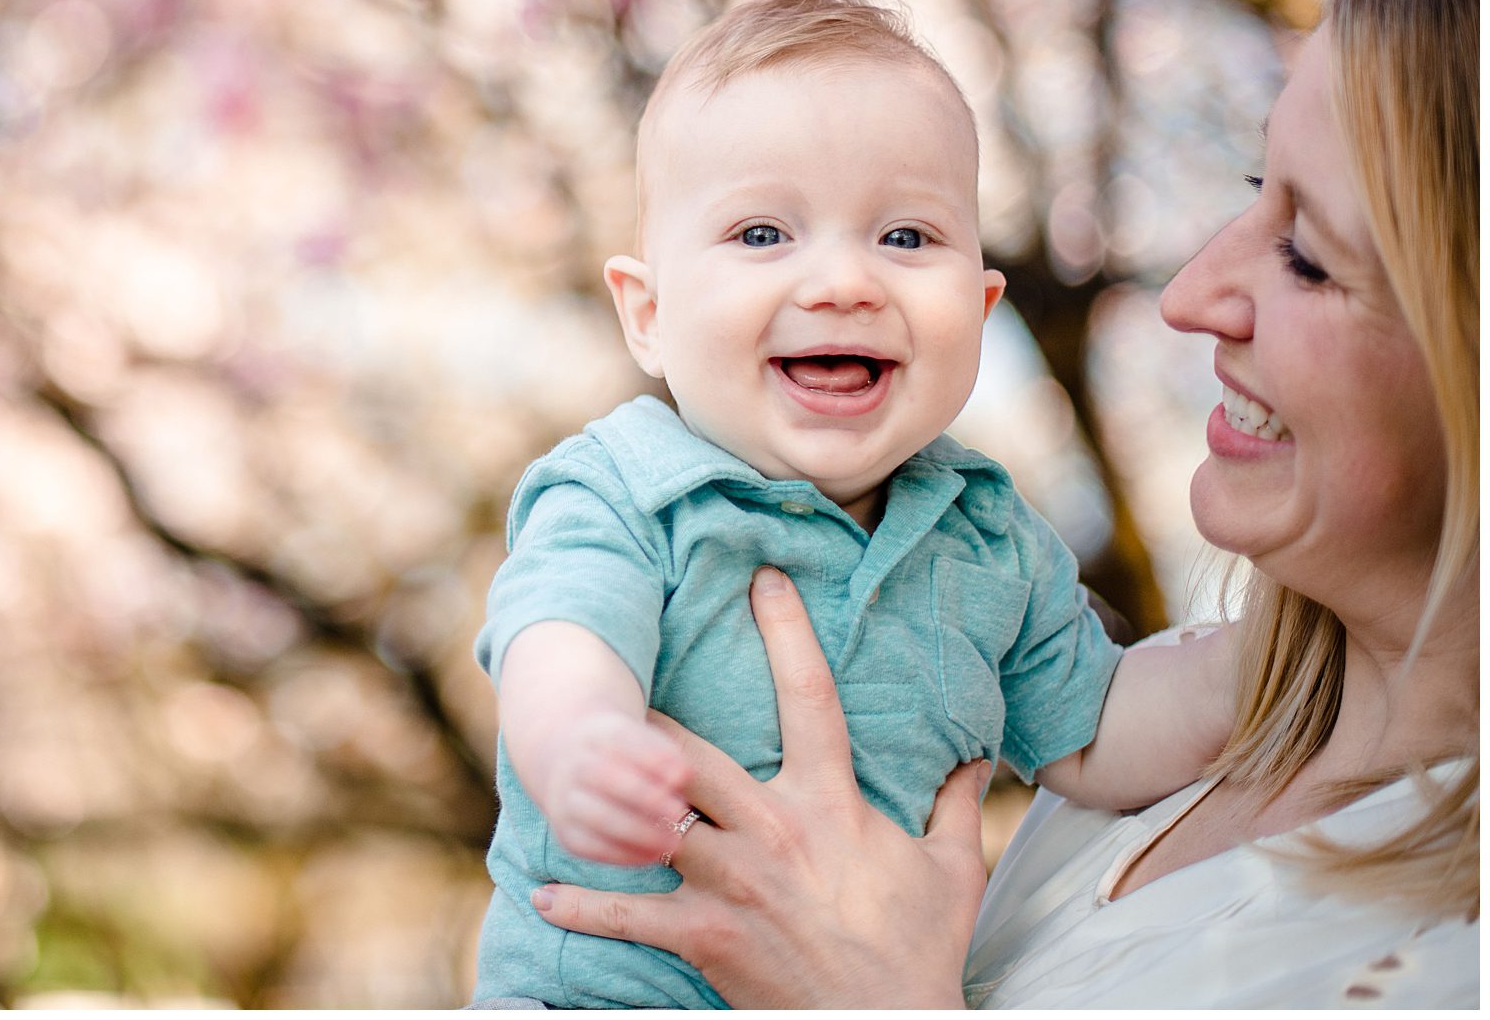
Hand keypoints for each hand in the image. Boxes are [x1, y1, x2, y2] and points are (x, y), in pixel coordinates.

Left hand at [530, 567, 991, 1007]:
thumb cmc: (919, 949)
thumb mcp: (952, 869)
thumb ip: (955, 805)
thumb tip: (980, 757)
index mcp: (830, 803)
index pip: (810, 697)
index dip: (786, 631)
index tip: (763, 579)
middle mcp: (774, 831)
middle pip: (691, 753)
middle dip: (647, 721)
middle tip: (612, 684)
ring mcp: (735, 883)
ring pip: (649, 821)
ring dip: (602, 803)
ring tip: (561, 778)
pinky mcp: (708, 937)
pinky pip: (632, 915)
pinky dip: (585, 906)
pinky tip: (547, 893)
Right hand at [542, 707, 699, 865]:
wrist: (570, 765)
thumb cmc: (623, 755)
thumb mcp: (642, 742)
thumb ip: (666, 755)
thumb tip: (683, 776)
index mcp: (594, 733)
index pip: (620, 739)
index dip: (652, 759)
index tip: (683, 778)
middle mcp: (573, 764)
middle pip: (603, 777)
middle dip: (644, 797)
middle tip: (679, 813)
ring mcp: (563, 799)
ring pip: (598, 817)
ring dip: (639, 832)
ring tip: (674, 842)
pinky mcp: (565, 832)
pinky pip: (591, 847)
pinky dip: (624, 854)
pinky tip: (655, 855)